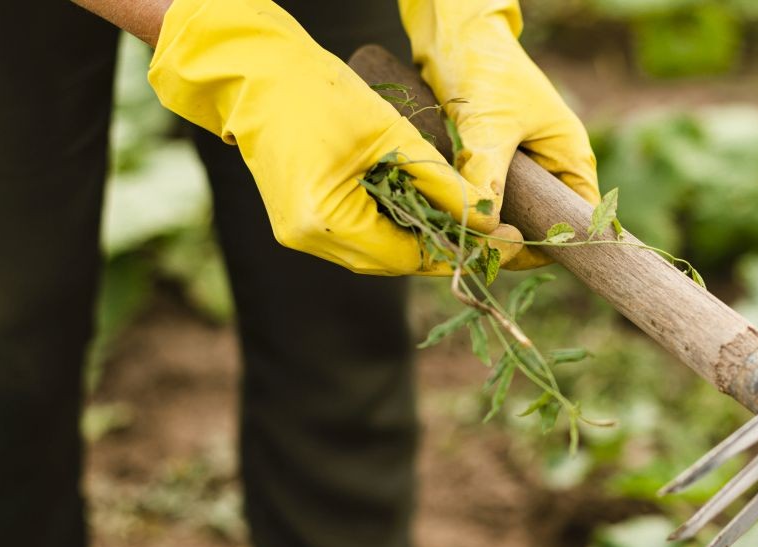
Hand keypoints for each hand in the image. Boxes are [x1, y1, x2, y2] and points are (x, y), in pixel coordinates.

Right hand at [147, 0, 523, 274]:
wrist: (255, 73)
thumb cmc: (321, 94)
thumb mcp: (393, 136)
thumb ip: (442, 184)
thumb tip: (485, 221)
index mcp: (326, 221)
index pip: (406, 257)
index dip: (458, 252)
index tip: (501, 242)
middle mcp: (308, 239)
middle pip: (390, 261)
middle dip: (440, 248)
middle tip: (489, 234)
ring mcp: (298, 232)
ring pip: (374, 251)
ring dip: (416, 236)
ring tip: (461, 219)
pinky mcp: (297, 219)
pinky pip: (355, 234)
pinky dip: (389, 224)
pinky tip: (418, 207)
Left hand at [400, 0, 600, 268]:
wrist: (454, 31)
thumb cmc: (486, 68)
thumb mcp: (490, 123)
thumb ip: (487, 174)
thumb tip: (483, 225)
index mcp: (570, 160)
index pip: (575, 223)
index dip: (546, 247)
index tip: (506, 255)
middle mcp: (550, 168)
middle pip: (539, 225)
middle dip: (508, 241)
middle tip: (472, 250)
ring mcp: (520, 167)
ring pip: (507, 215)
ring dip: (484, 226)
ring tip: (455, 234)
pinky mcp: (490, 163)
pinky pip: (484, 199)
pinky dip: (467, 209)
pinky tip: (444, 214)